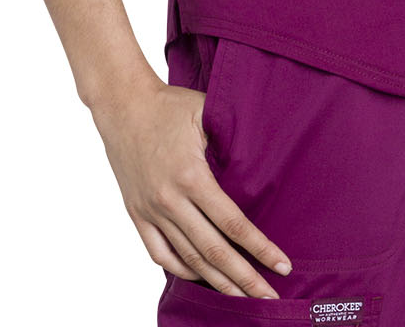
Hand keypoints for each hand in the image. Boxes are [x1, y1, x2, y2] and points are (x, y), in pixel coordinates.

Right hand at [90, 75, 292, 296]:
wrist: (122, 105)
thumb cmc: (169, 105)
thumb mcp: (206, 112)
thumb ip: (233, 137)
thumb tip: (263, 161)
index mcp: (192, 177)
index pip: (233, 224)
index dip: (260, 248)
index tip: (282, 264)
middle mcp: (171, 201)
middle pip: (214, 251)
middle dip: (245, 278)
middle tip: (269, 298)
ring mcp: (151, 211)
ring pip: (188, 258)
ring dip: (216, 282)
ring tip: (241, 298)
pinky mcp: (137, 214)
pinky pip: (159, 253)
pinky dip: (180, 270)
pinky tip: (200, 277)